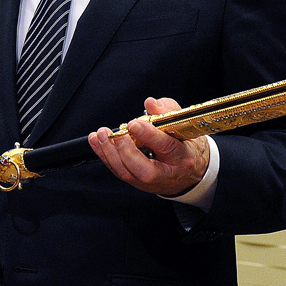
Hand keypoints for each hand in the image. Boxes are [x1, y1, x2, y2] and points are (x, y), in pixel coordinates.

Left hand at [88, 97, 209, 196]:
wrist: (189, 171)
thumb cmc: (184, 144)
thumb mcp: (181, 124)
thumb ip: (166, 111)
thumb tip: (150, 103)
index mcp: (182, 156)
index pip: (166, 147)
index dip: (149, 135)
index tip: (133, 123)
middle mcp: (166, 172)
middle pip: (145, 170)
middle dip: (127, 152)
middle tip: (117, 134)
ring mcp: (150, 181)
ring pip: (127, 173)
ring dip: (110, 153)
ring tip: (102, 134)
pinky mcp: (137, 182)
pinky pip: (118, 171)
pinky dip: (104, 155)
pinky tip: (96, 141)